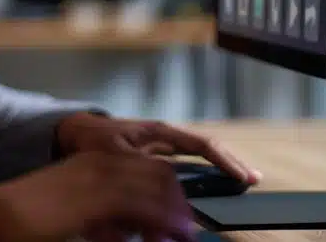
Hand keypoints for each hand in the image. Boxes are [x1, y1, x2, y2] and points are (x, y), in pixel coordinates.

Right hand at [0, 151, 196, 241]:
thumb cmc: (30, 217)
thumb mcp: (75, 207)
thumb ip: (102, 212)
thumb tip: (129, 228)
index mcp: (94, 163)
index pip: (148, 167)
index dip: (170, 193)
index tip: (179, 218)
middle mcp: (101, 165)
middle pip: (159, 174)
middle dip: (178, 202)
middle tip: (187, 230)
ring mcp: (100, 179)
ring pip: (156, 187)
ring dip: (174, 214)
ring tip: (183, 236)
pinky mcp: (97, 197)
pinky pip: (143, 206)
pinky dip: (162, 222)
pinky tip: (167, 236)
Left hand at [55, 113, 261, 185]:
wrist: (73, 134)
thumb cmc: (93, 139)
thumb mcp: (114, 155)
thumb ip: (137, 171)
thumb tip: (161, 190)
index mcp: (159, 133)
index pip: (201, 145)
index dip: (224, 160)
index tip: (242, 176)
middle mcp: (164, 139)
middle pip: (205, 150)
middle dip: (229, 164)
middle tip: (252, 180)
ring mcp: (161, 150)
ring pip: (196, 161)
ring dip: (215, 171)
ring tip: (239, 182)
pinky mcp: (153, 161)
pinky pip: (180, 170)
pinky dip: (194, 180)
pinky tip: (204, 192)